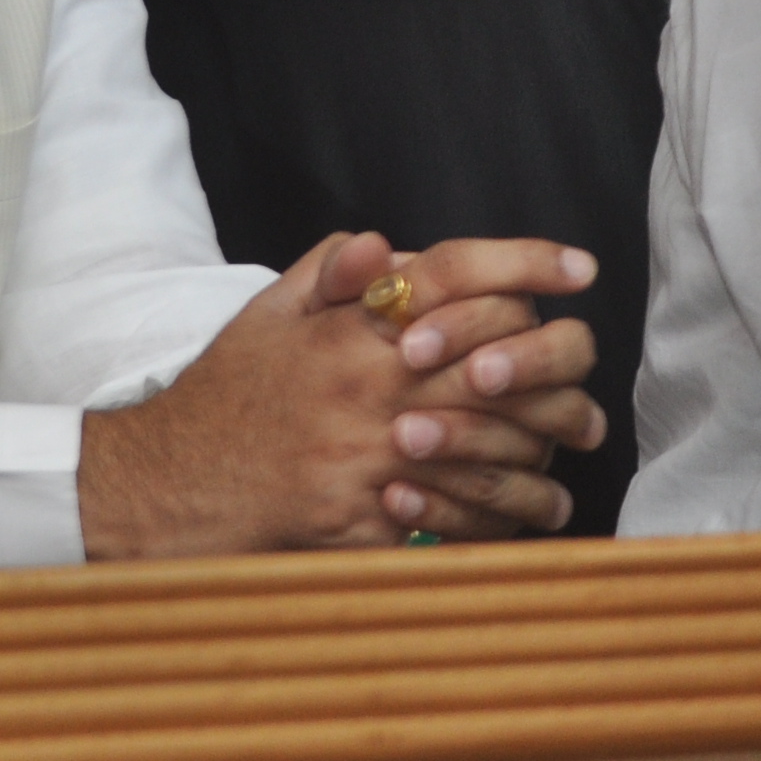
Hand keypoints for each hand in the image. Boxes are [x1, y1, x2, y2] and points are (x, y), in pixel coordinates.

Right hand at [76, 232, 609, 559]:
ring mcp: (368, 454)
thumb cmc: (226, 396)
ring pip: (488, 446)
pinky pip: (452, 517)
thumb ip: (328, 272)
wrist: (169, 484)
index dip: (526, 264)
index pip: (455, 274)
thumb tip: (384, 243)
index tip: (582, 267)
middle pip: (495, 364)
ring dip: (545, 450)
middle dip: (557, 372)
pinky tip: (536, 514)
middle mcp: (369, 385)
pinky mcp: (363, 516)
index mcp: (352, 328)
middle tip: (590, 380)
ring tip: (578, 446)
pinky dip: (501, 516)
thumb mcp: (265, 315)